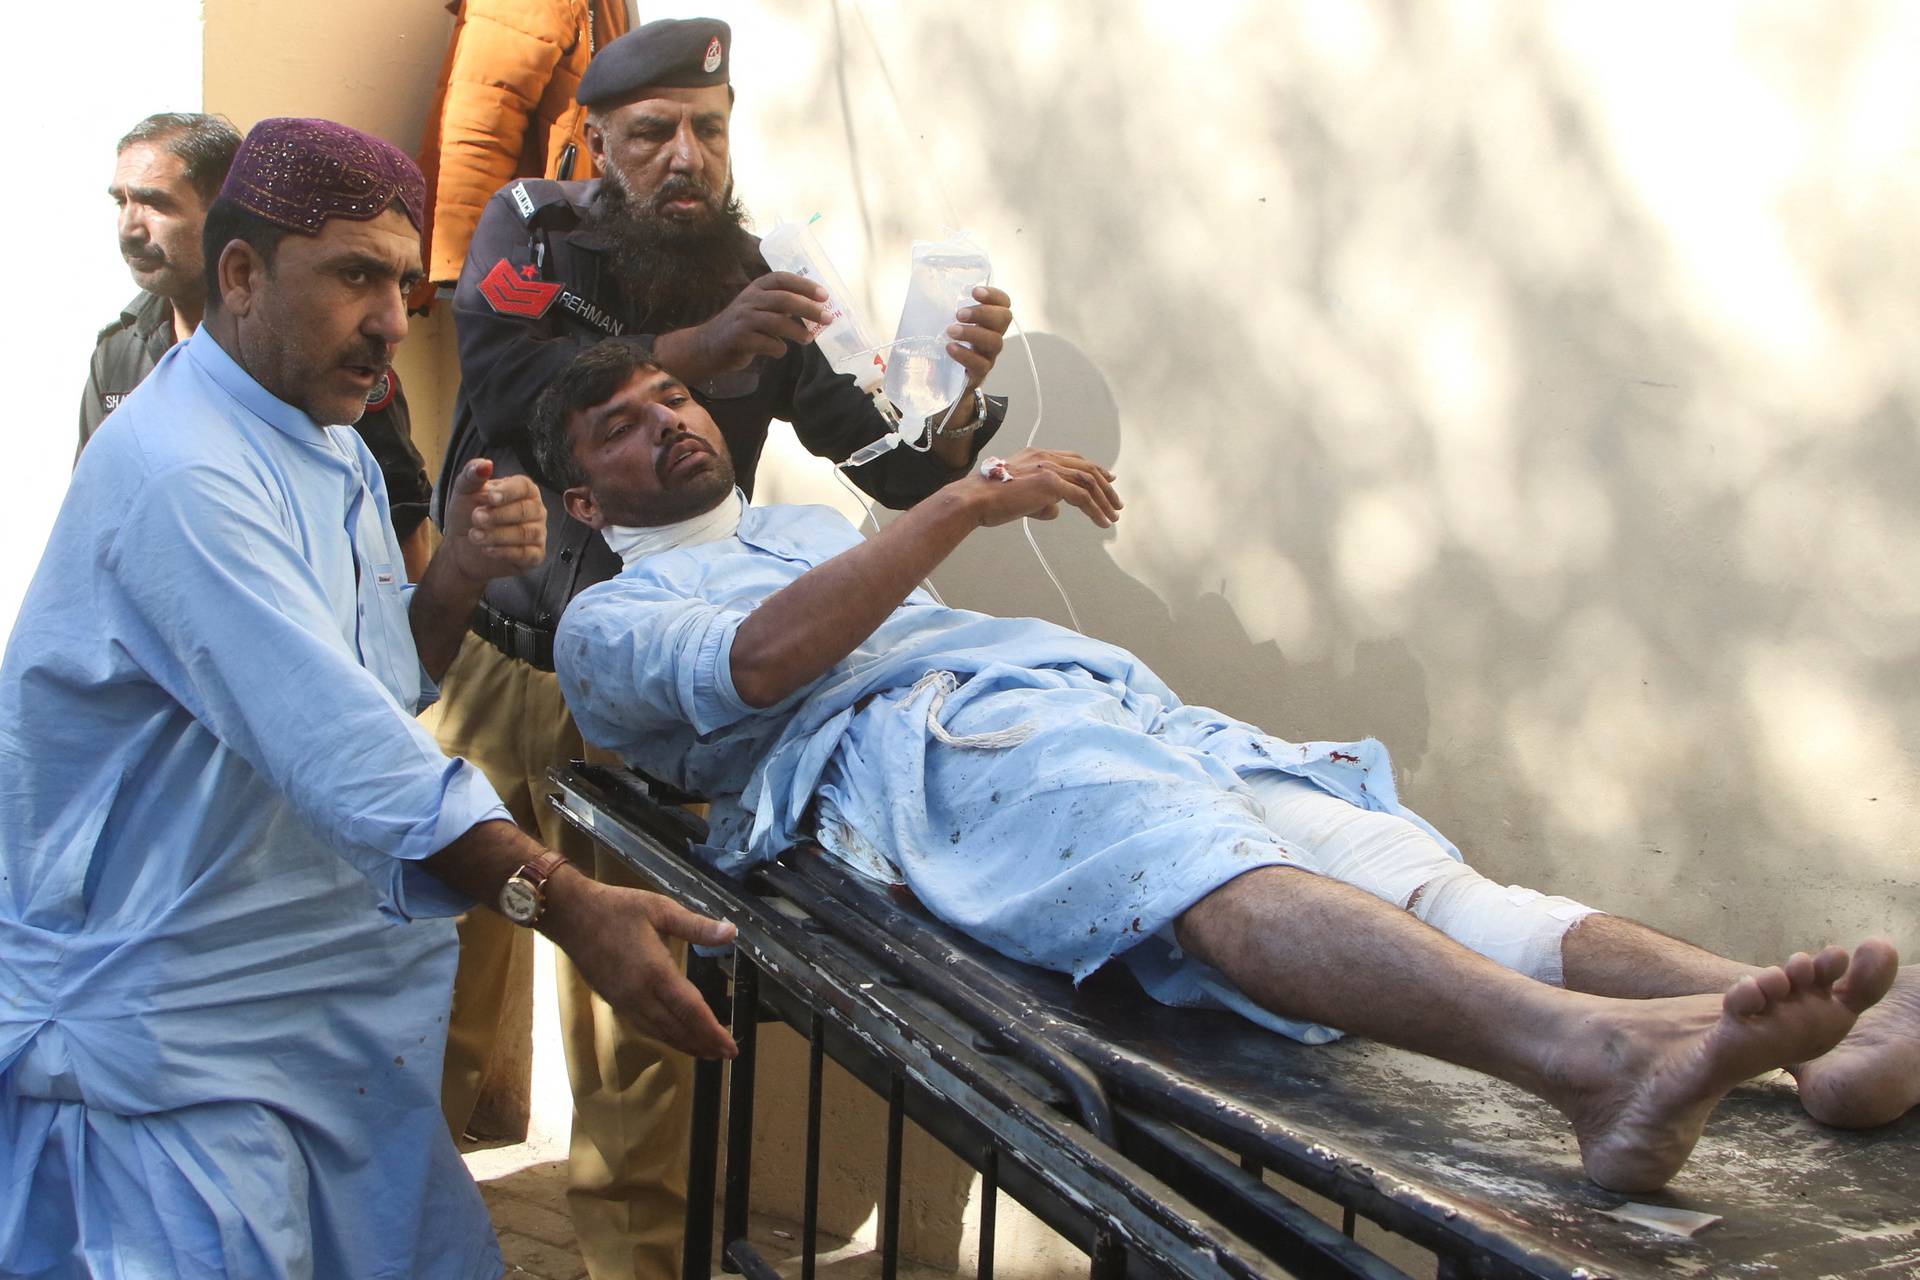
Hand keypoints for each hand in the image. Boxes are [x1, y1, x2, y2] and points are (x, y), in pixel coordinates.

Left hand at [440, 458, 545, 584]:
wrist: (461, 547)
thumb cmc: (467, 515)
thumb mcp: (464, 491)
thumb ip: (473, 475)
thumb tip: (486, 464)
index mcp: (522, 491)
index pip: (524, 487)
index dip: (508, 492)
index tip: (490, 497)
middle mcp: (535, 510)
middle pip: (526, 510)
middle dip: (498, 515)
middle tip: (476, 518)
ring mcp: (537, 533)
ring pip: (525, 533)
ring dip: (498, 535)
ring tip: (475, 536)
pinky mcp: (534, 556)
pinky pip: (527, 554)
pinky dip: (506, 552)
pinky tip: (487, 549)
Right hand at [546, 876, 739, 1058]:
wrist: (571, 915)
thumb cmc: (617, 908)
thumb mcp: (661, 909)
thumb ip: (697, 926)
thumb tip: (731, 932)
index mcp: (656, 972)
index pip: (692, 1011)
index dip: (713, 1032)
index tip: (732, 1047)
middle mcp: (641, 994)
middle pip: (678, 1029)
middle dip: (704, 1044)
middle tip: (726, 1055)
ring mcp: (625, 1001)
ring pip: (660, 1032)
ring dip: (685, 1044)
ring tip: (706, 1052)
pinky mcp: (614, 1001)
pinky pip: (644, 1026)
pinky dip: (664, 1036)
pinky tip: (673, 1036)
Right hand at [664, 271, 831, 379]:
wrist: (709, 345)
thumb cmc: (743, 327)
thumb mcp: (759, 308)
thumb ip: (782, 305)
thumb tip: (817, 308)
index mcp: (756, 288)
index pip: (782, 279)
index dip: (804, 285)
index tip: (824, 295)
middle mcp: (749, 299)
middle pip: (784, 299)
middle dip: (809, 309)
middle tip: (828, 318)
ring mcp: (743, 318)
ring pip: (777, 322)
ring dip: (798, 331)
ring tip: (809, 339)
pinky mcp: (739, 338)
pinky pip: (768, 343)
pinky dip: (778, 349)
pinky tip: (779, 350)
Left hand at [946, 285, 1012, 387]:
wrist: (943, 383)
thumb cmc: (944, 347)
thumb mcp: (945, 324)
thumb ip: (943, 308)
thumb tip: (925, 289)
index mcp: (988, 321)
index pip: (1003, 303)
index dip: (994, 295)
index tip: (974, 292)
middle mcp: (992, 336)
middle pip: (1004, 319)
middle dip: (983, 312)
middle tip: (959, 314)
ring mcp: (988, 356)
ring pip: (995, 341)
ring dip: (973, 333)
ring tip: (951, 331)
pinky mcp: (979, 374)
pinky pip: (980, 364)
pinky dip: (965, 354)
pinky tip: (950, 348)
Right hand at [960, 447, 1120, 528]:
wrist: (976, 498)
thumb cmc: (991, 500)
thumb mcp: (1019, 496)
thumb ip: (1041, 500)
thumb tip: (1056, 510)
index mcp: (1037, 455)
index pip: (1072, 459)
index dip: (1092, 468)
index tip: (1107, 478)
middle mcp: (1045, 457)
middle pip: (1086, 468)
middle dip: (1105, 485)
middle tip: (1116, 501)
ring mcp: (1049, 468)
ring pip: (1089, 482)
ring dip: (1105, 500)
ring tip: (1113, 516)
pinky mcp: (1052, 484)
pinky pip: (1083, 497)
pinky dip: (1096, 510)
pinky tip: (1102, 522)